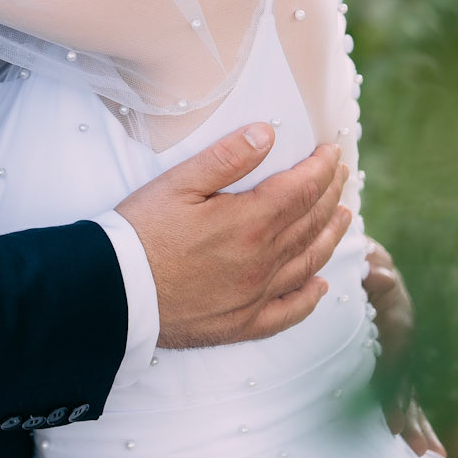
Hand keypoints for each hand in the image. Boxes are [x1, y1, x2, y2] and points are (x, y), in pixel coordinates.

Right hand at [117, 125, 350, 347]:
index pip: (302, 189)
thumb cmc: (140, 233)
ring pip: (308, 262)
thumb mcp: (177, 184)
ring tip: (343, 217)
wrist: (114, 293)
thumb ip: (226, 158)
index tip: (331, 151)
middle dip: (330, 194)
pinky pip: (289, 312)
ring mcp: (255, 296)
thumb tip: (267, 133)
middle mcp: (262, 261)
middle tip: (341, 175)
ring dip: (330, 236)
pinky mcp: (242, 324)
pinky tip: (320, 286)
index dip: (321, 168)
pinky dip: (311, 298)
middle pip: (311, 223)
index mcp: (249, 222)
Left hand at [364, 238, 445, 457]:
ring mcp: (400, 351)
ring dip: (418, 422)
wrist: (367, 259)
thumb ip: (374, 268)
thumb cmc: (364, 260)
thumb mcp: (369, 259)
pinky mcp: (392, 357)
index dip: (398, 394)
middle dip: (414, 418)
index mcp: (399, 321)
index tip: (394, 423)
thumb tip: (379, 276)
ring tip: (431, 454)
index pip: (400, 365)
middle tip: (422, 451)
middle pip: (410, 385)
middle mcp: (405, 341)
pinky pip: (401, 389)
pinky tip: (419, 439)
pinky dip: (409, 413)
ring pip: (409, 392)